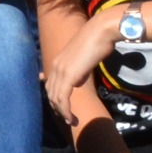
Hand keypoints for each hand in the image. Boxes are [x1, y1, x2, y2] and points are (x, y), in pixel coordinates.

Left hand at [44, 8, 121, 122]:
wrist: (101, 31)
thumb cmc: (97, 42)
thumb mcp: (84, 59)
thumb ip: (78, 71)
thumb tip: (77, 82)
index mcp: (58, 61)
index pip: (50, 83)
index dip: (54, 97)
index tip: (61, 108)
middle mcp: (55, 65)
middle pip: (50, 92)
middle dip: (56, 107)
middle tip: (67, 118)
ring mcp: (60, 70)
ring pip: (55, 97)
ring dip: (62, 112)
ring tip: (71, 121)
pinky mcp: (68, 75)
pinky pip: (62, 98)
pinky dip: (65, 110)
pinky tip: (71, 118)